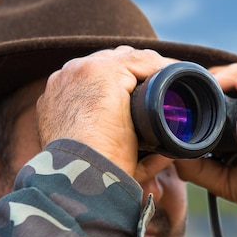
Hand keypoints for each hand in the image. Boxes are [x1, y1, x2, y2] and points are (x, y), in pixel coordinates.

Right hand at [36, 46, 174, 175]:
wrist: (81, 176)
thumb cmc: (91, 178)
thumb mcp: (105, 163)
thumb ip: (131, 155)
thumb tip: (164, 155)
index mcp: (58, 97)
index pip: (95, 77)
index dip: (125, 84)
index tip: (149, 98)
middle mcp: (65, 78)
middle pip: (111, 61)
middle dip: (139, 73)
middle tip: (166, 91)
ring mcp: (82, 70)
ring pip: (128, 58)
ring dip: (153, 69)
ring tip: (177, 84)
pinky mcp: (102, 71)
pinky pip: (142, 60)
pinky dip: (163, 68)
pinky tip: (177, 78)